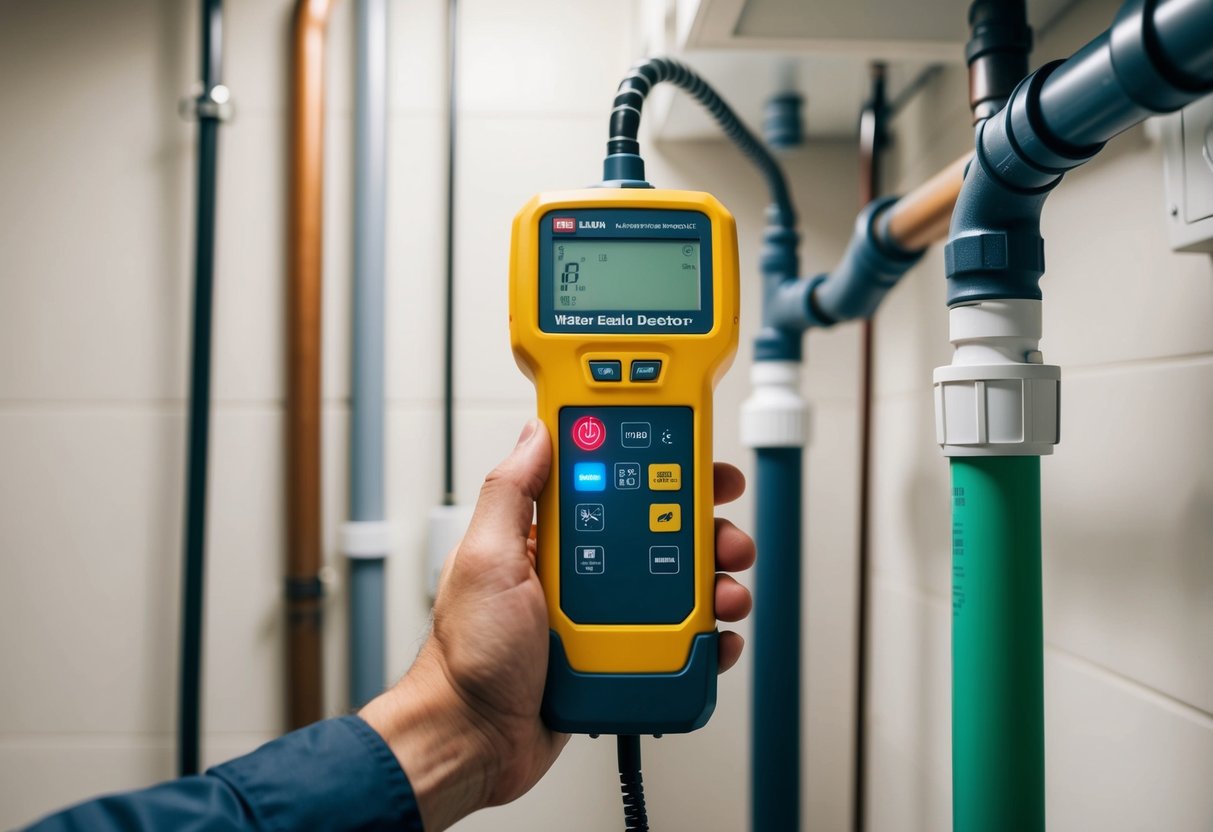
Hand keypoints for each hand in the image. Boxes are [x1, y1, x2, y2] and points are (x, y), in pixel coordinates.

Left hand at [360, 420, 755, 830]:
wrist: (474, 740)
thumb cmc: (468, 656)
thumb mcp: (486, 558)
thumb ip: (512, 492)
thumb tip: (537, 432)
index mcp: (551, 538)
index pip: (615, 487)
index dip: (659, 471)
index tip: (696, 464)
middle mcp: (583, 571)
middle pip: (660, 535)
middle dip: (703, 529)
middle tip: (725, 535)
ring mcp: (605, 615)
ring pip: (678, 587)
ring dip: (713, 583)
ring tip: (725, 593)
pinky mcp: (622, 656)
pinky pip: (676, 641)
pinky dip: (705, 638)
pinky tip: (716, 637)